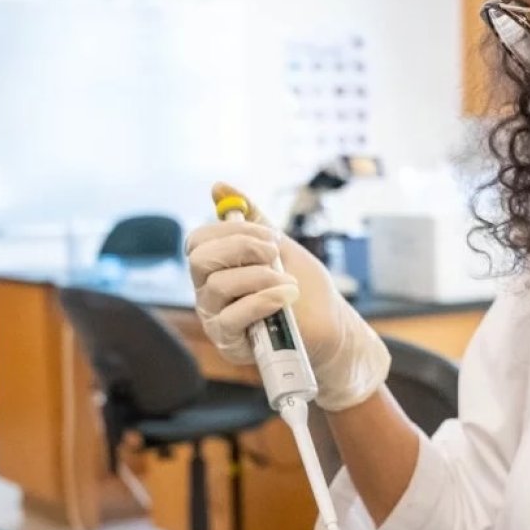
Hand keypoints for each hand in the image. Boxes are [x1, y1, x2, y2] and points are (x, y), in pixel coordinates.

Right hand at [185, 182, 390, 410]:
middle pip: (199, 259)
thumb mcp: (279, 245)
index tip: (269, 234)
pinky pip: (233, 317)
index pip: (199, 240)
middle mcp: (208, 291)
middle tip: (275, 253)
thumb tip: (218, 186)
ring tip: (289, 282)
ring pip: (219, 285)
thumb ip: (251, 219)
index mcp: (216, 267)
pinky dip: (264, 301)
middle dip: (241, 248)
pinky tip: (286, 297)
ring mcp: (216, 318)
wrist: (330, 325)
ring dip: (261, 276)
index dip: (232, 230)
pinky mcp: (231, 343)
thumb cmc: (303, 286)